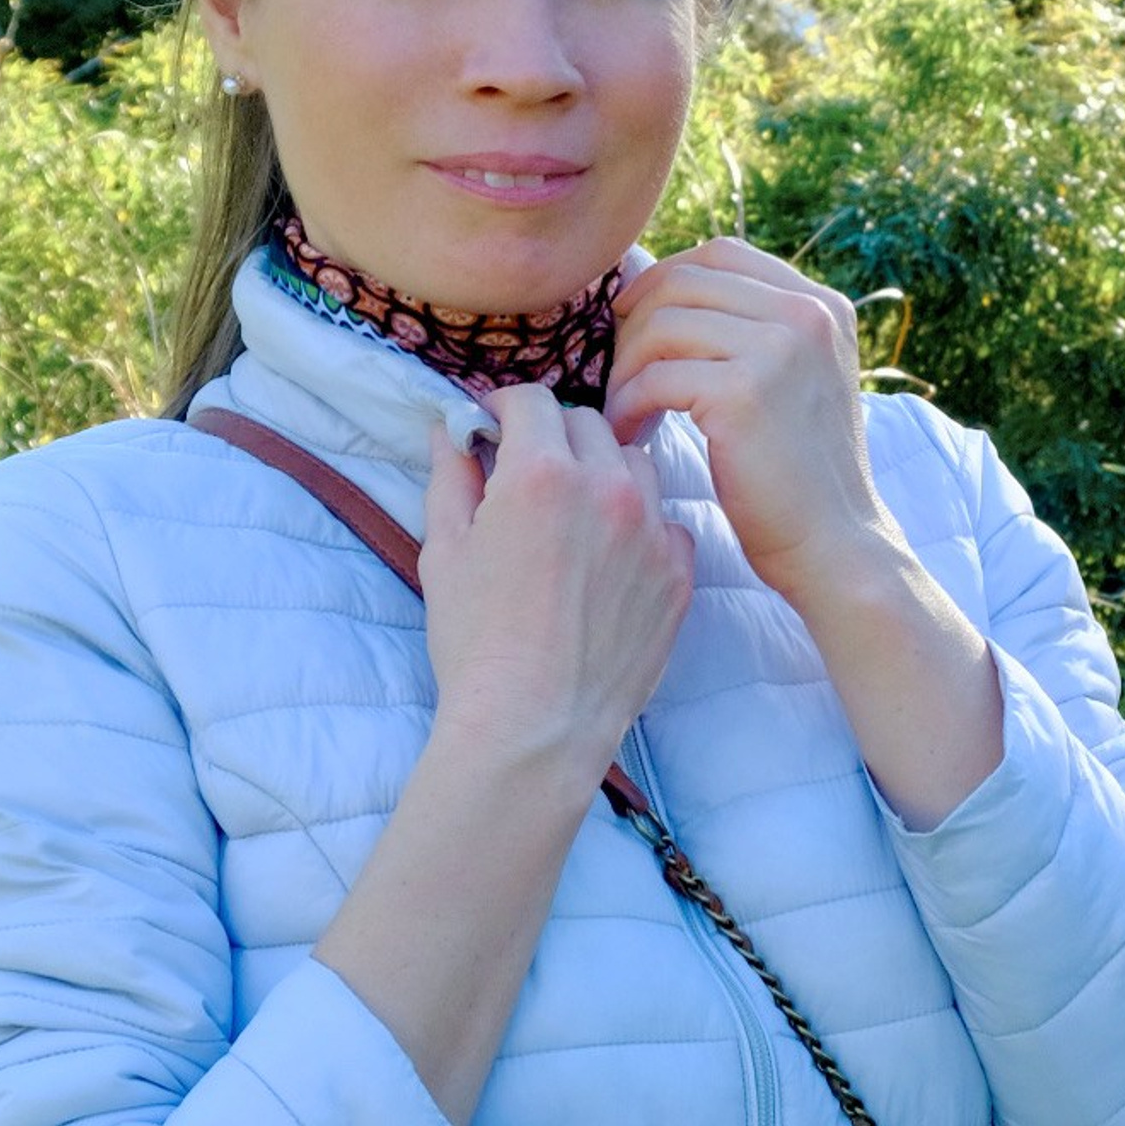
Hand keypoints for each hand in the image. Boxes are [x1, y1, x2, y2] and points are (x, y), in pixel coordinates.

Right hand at [419, 386, 696, 782]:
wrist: (536, 725)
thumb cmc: (477, 643)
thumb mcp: (444, 551)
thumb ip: (451, 477)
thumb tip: (452, 430)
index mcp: (541, 473)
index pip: (532, 400)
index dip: (505, 408)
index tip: (493, 427)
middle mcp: (607, 488)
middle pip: (587, 422)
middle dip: (553, 435)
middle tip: (528, 471)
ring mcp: (652, 529)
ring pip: (635, 464)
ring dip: (604, 471)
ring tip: (574, 513)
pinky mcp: (680, 571)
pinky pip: (666, 521)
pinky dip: (639, 525)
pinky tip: (609, 559)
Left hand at [604, 237, 899, 606]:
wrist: (834, 543)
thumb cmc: (798, 472)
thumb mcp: (795, 379)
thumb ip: (753, 330)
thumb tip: (662, 290)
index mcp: (821, 305)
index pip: (723, 253)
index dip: (665, 277)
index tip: (633, 318)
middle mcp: (807, 315)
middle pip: (685, 281)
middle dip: (636, 323)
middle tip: (621, 374)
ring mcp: (780, 349)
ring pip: (662, 325)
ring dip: (627, 368)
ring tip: (625, 408)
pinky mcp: (744, 392)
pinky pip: (655, 378)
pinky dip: (629, 405)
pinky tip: (631, 433)